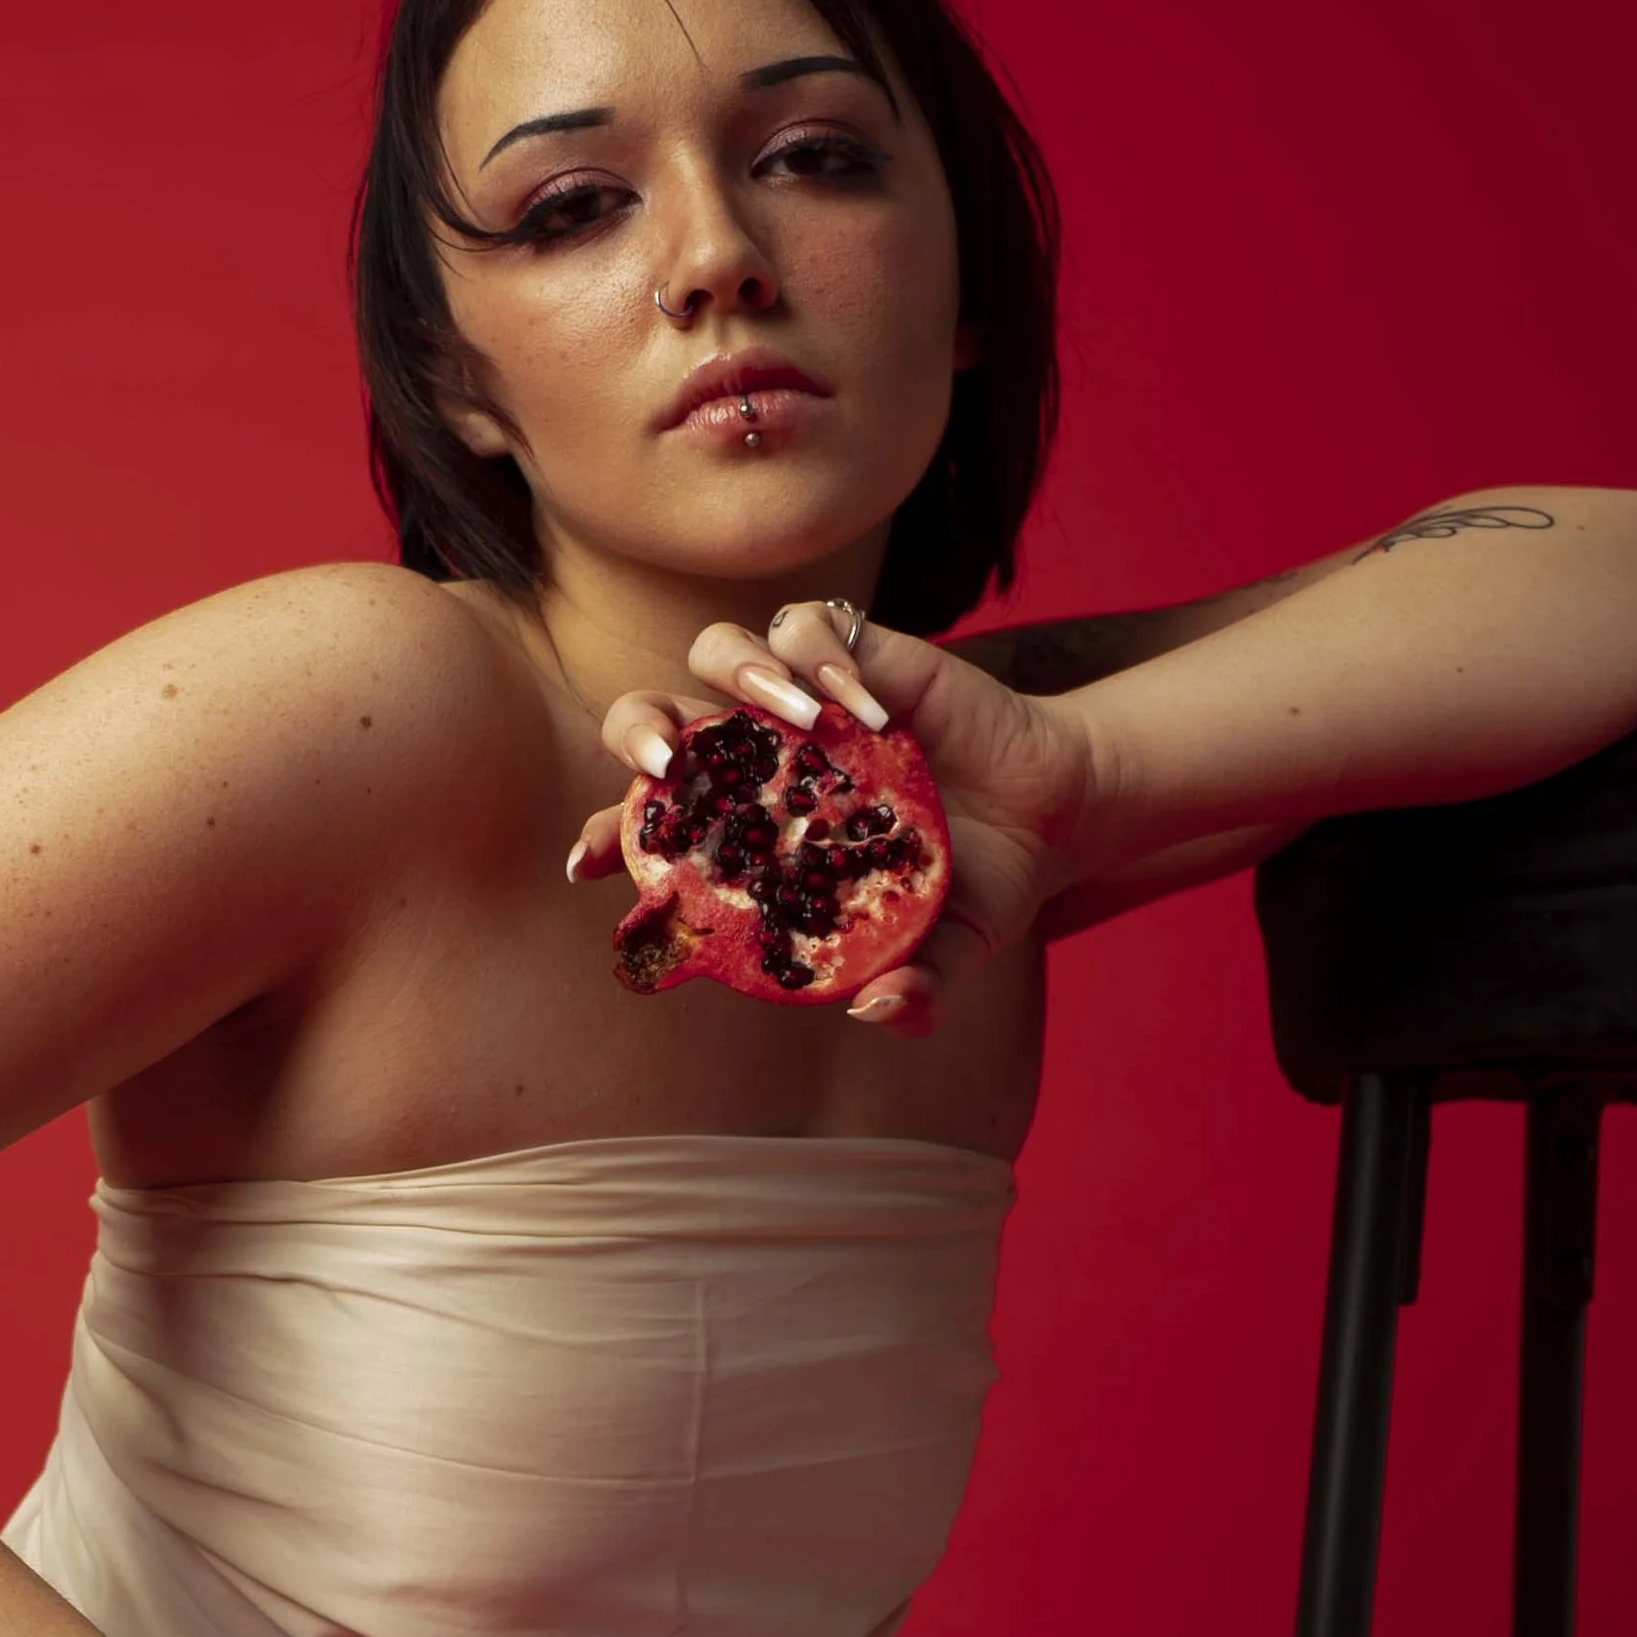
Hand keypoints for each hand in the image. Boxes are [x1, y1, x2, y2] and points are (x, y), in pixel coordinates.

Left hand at [565, 601, 1097, 1032]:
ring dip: (737, 679)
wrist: (1048, 808)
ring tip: (805, 727)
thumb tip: (873, 1010)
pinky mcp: (849, 648)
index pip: (652, 828)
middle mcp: (753, 760)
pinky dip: (819, 656)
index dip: (611, 840)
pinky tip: (869, 708)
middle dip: (638, 738)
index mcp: (749, 835)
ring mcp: (794, 699)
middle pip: (649, 723)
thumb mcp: (946, 948)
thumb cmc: (974, 884)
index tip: (589, 864)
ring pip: (712, 654)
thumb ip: (913, 991)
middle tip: (668, 769)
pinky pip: (802, 626)